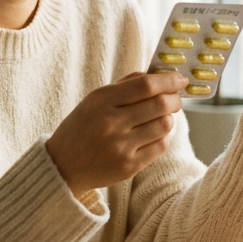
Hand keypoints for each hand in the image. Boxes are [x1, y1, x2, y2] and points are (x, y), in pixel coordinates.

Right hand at [46, 71, 188, 196]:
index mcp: (101, 100)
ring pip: (164, 125)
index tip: (180, 79)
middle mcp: (110, 123)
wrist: (62, 166)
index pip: (145, 85)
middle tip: (175, 98)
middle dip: (175, 99)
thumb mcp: (94, 100)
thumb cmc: (82, 127)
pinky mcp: (128, 167)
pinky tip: (154, 134)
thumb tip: (159, 75)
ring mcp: (120, 147)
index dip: (168, 80)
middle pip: (160, 104)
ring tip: (161, 117)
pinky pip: (160, 146)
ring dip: (169, 118)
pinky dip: (163, 137)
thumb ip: (125, 85)